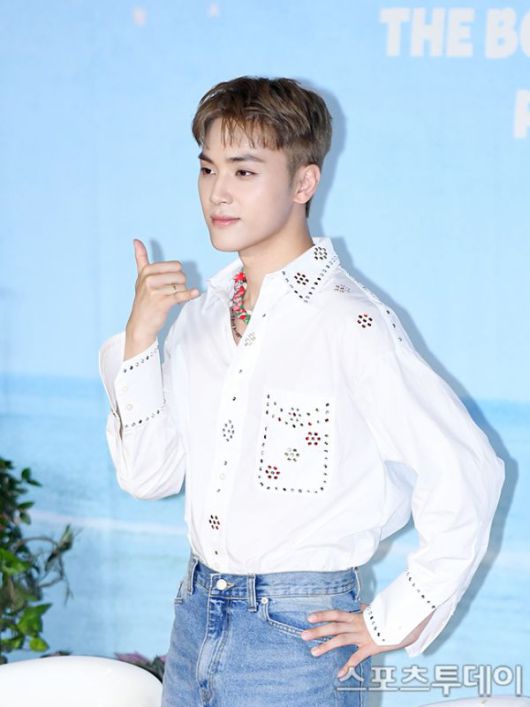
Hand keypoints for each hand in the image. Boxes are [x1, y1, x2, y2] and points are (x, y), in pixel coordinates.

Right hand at [125, 239, 199, 358]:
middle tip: (173, 292)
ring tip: (174, 299)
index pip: (175, 265)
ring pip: (181, 285)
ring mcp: (155, 291)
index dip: (178, 274)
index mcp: (147, 271)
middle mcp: (149, 280)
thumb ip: (140, 259)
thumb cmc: (143, 300)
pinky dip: (190, 294)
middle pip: (180, 274)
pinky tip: (195, 293)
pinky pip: (180, 295)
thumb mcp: (140, 278)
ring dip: (182, 293)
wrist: (140, 324)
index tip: (171, 282)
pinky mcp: (162, 303)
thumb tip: (136, 240)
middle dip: (181, 283)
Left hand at [300, 603, 432, 679]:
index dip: (323, 615)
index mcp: (357, 616)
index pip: (336, 613)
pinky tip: (339, 673)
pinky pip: (357, 657)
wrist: (407, 621)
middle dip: (318, 631)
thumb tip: (361, 605)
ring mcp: (363, 636)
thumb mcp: (377, 610)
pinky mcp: (371, 647)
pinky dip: (348, 665)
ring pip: (341, 640)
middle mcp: (358, 624)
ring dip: (326, 646)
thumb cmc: (391, 615)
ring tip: (313, 652)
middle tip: (303, 635)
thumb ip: (366, 609)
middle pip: (334, 626)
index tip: (309, 617)